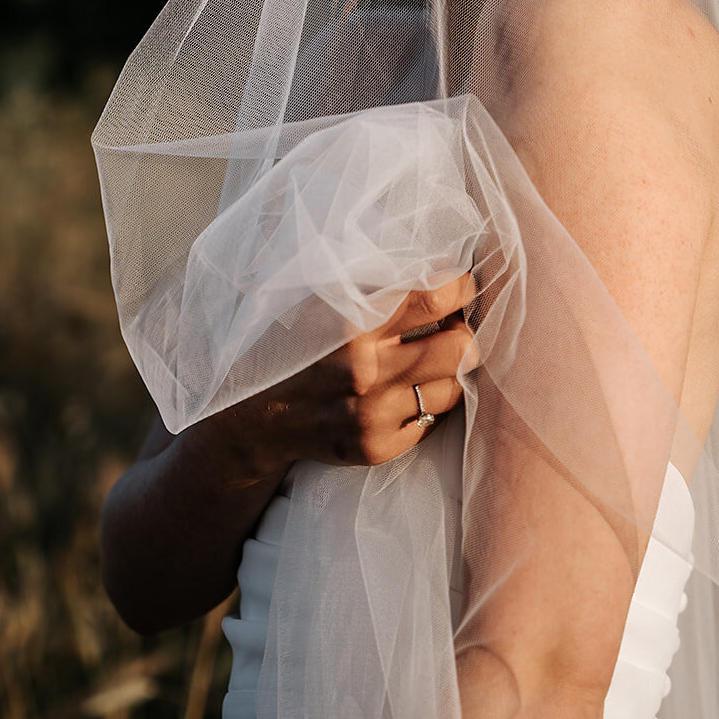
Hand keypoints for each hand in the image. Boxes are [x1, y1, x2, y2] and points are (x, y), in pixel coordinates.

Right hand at [199, 272, 478, 486]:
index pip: (432, 297)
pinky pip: (432, 422)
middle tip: (451, 327)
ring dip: (446, 372)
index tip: (462, 285)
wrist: (256, 418)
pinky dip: (426, 405)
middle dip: (462, 333)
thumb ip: (372, 287)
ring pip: (453, 387)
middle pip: (460, 347)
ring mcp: (372, 415)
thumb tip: (435, 270)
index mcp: (351, 325)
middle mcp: (365, 371)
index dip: (460, 287)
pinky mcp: (377, 448)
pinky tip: (403, 392)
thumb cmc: (294, 347)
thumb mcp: (321, 303)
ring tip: (426, 361)